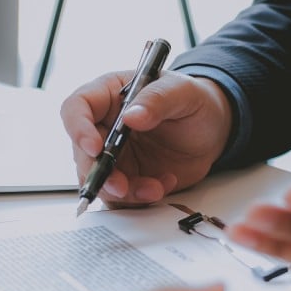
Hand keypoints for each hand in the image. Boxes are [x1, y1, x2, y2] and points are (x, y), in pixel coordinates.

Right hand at [60, 70, 232, 206]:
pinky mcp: (127, 178)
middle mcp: (105, 126)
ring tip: (155, 187)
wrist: (212, 131)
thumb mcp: (182, 92)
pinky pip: (121, 197)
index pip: (77, 108)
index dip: (78, 128)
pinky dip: (139, 198)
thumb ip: (157, 100)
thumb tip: (132, 116)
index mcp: (109, 95)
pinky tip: (162, 185)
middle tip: (121, 186)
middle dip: (99, 173)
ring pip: (100, 180)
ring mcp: (115, 156)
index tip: (95, 147)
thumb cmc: (194, 102)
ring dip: (123, 191)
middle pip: (82, 152)